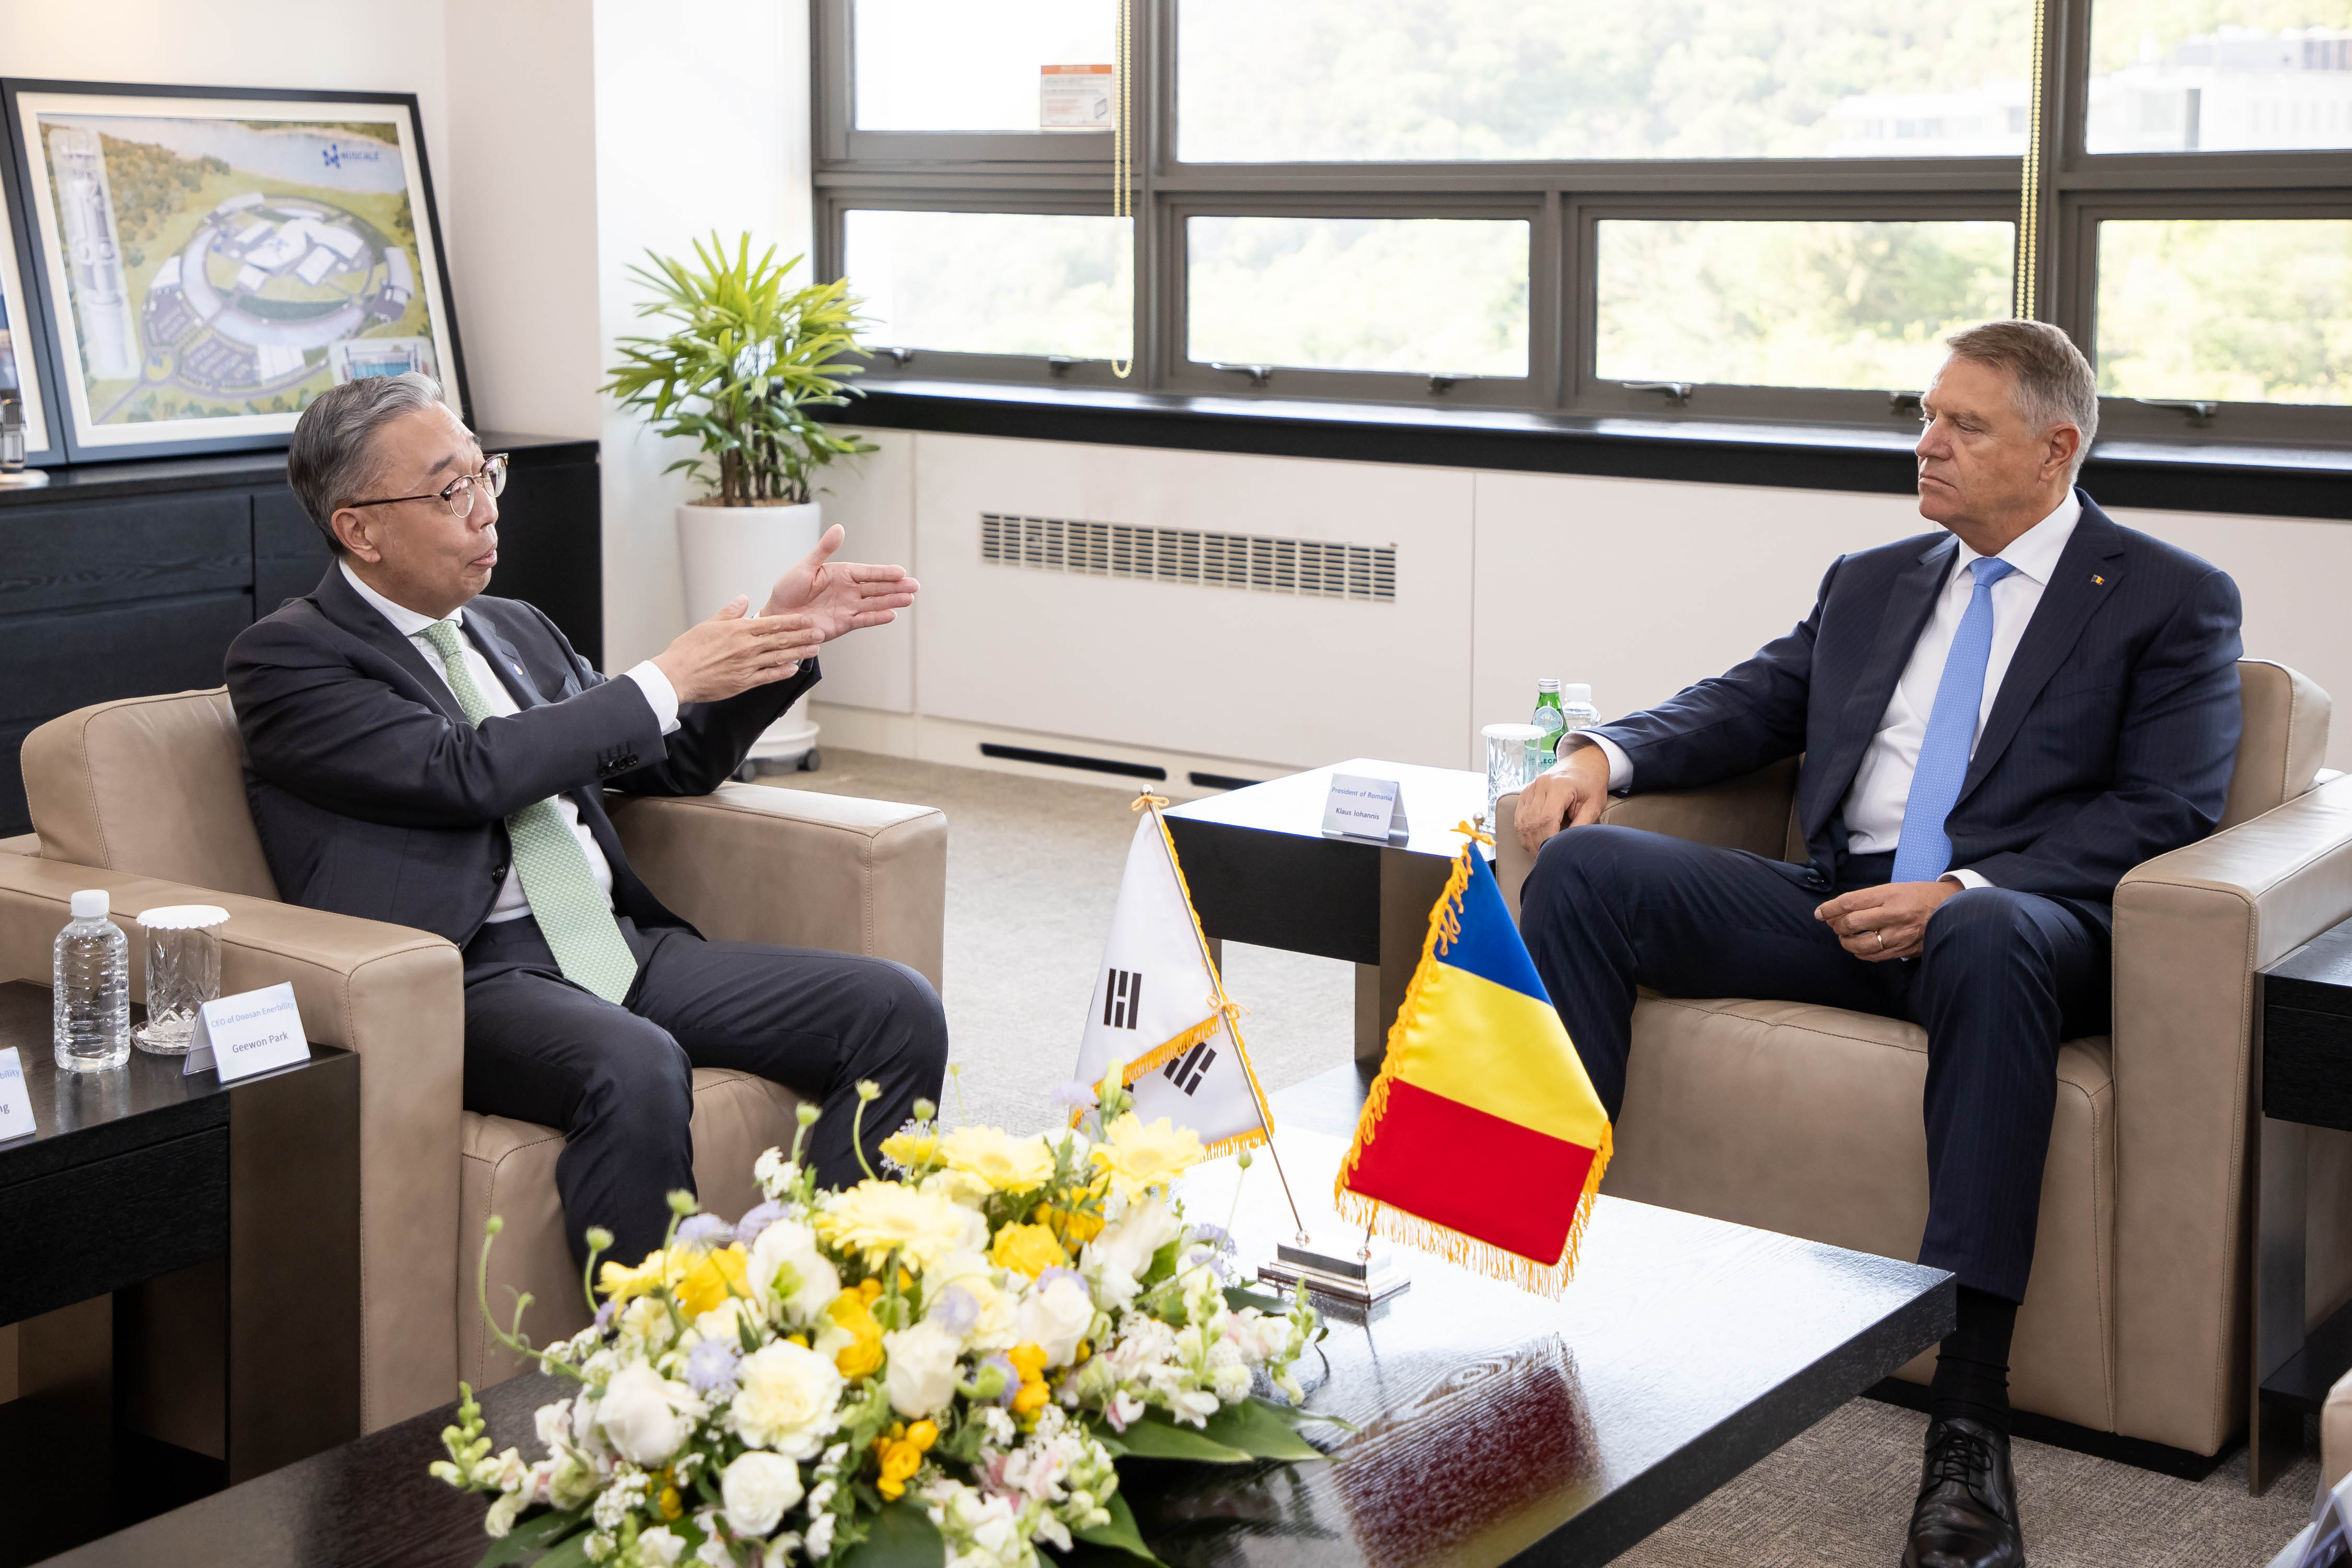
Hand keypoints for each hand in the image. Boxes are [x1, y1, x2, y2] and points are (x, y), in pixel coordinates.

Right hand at [651, 596, 822, 703]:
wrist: (677, 674)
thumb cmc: (688, 650)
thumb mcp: (709, 624)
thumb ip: (730, 612)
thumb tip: (743, 599)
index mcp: (738, 630)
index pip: (772, 623)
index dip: (793, 621)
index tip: (807, 620)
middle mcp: (746, 647)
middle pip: (781, 640)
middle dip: (803, 636)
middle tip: (820, 633)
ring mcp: (747, 666)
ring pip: (779, 657)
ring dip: (799, 653)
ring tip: (814, 649)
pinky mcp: (743, 683)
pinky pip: (768, 677)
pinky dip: (782, 673)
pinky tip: (794, 669)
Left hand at [761, 523, 918, 641]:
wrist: (778, 615)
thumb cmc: (789, 588)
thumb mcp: (805, 566)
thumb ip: (824, 549)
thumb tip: (839, 528)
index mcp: (842, 574)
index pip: (867, 572)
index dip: (883, 572)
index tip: (900, 571)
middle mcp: (849, 590)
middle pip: (877, 588)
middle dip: (896, 587)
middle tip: (914, 586)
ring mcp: (848, 607)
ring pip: (875, 604)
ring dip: (892, 601)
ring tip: (909, 599)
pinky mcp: (844, 623)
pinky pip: (863, 620)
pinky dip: (876, 618)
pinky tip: (891, 615)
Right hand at [1514, 743, 1612, 856]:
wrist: (1583, 764)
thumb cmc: (1591, 784)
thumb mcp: (1594, 804)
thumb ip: (1582, 824)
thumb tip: (1568, 846)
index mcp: (1559, 786)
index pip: (1547, 818)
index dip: (1548, 839)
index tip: (1554, 853)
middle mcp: (1541, 785)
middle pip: (1532, 822)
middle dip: (1538, 843)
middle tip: (1546, 858)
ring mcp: (1531, 788)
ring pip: (1523, 821)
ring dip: (1529, 840)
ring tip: (1538, 853)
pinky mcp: (1526, 792)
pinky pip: (1519, 816)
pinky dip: (1523, 832)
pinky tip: (1531, 842)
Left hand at [1813, 879, 1963, 961]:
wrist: (1950, 908)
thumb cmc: (1917, 896)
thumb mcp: (1892, 889)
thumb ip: (1866, 900)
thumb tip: (1836, 912)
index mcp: (1889, 894)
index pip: (1850, 902)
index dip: (1830, 909)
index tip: (1820, 913)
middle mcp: (1894, 914)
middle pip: (1852, 923)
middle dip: (1837, 926)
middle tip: (1835, 924)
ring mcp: (1900, 934)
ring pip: (1861, 944)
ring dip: (1847, 942)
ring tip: (1845, 937)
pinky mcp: (1905, 949)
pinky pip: (1874, 956)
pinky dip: (1861, 953)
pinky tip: (1859, 947)